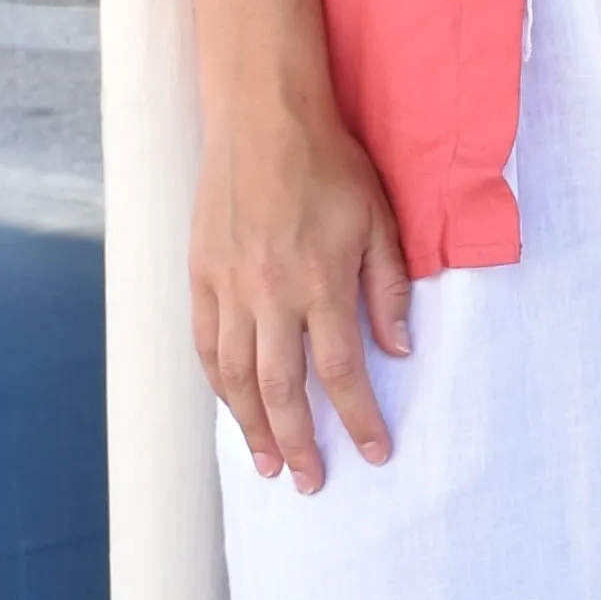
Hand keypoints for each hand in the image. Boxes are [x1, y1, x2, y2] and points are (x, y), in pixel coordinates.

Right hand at [177, 0, 412, 488]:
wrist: (264, 117)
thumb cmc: (330, 164)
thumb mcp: (379, 222)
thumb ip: (389, 289)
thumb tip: (399, 351)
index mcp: (320, 284)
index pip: (341, 373)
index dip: (360, 420)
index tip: (375, 454)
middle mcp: (270, 295)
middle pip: (283, 390)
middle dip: (301, 443)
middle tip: (313, 483)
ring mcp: (229, 288)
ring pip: (237, 377)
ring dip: (253, 427)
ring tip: (268, 464)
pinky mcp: (201, 275)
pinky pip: (206, 344)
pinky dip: (218, 384)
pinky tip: (231, 407)